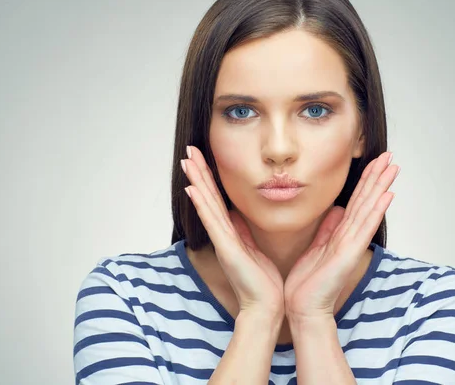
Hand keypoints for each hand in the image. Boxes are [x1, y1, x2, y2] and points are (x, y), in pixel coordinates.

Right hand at [182, 145, 283, 318]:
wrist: (267, 306)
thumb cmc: (263, 281)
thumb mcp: (254, 247)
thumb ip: (244, 231)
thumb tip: (239, 213)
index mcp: (231, 233)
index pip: (217, 199)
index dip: (209, 178)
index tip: (202, 157)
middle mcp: (223, 234)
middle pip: (207, 197)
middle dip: (199, 172)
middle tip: (189, 150)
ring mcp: (222, 241)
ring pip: (206, 205)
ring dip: (196, 181)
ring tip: (187, 160)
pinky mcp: (226, 249)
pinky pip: (212, 222)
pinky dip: (201, 205)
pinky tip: (192, 189)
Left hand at [284, 152, 399, 320]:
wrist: (302, 307)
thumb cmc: (308, 281)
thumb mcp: (317, 246)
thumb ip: (328, 228)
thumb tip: (337, 209)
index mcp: (341, 233)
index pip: (356, 201)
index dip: (366, 180)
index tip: (375, 161)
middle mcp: (350, 236)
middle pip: (367, 200)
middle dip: (378, 177)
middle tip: (390, 155)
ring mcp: (352, 244)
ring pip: (369, 208)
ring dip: (382, 187)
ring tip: (393, 167)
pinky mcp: (349, 254)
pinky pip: (364, 227)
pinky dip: (376, 210)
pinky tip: (388, 195)